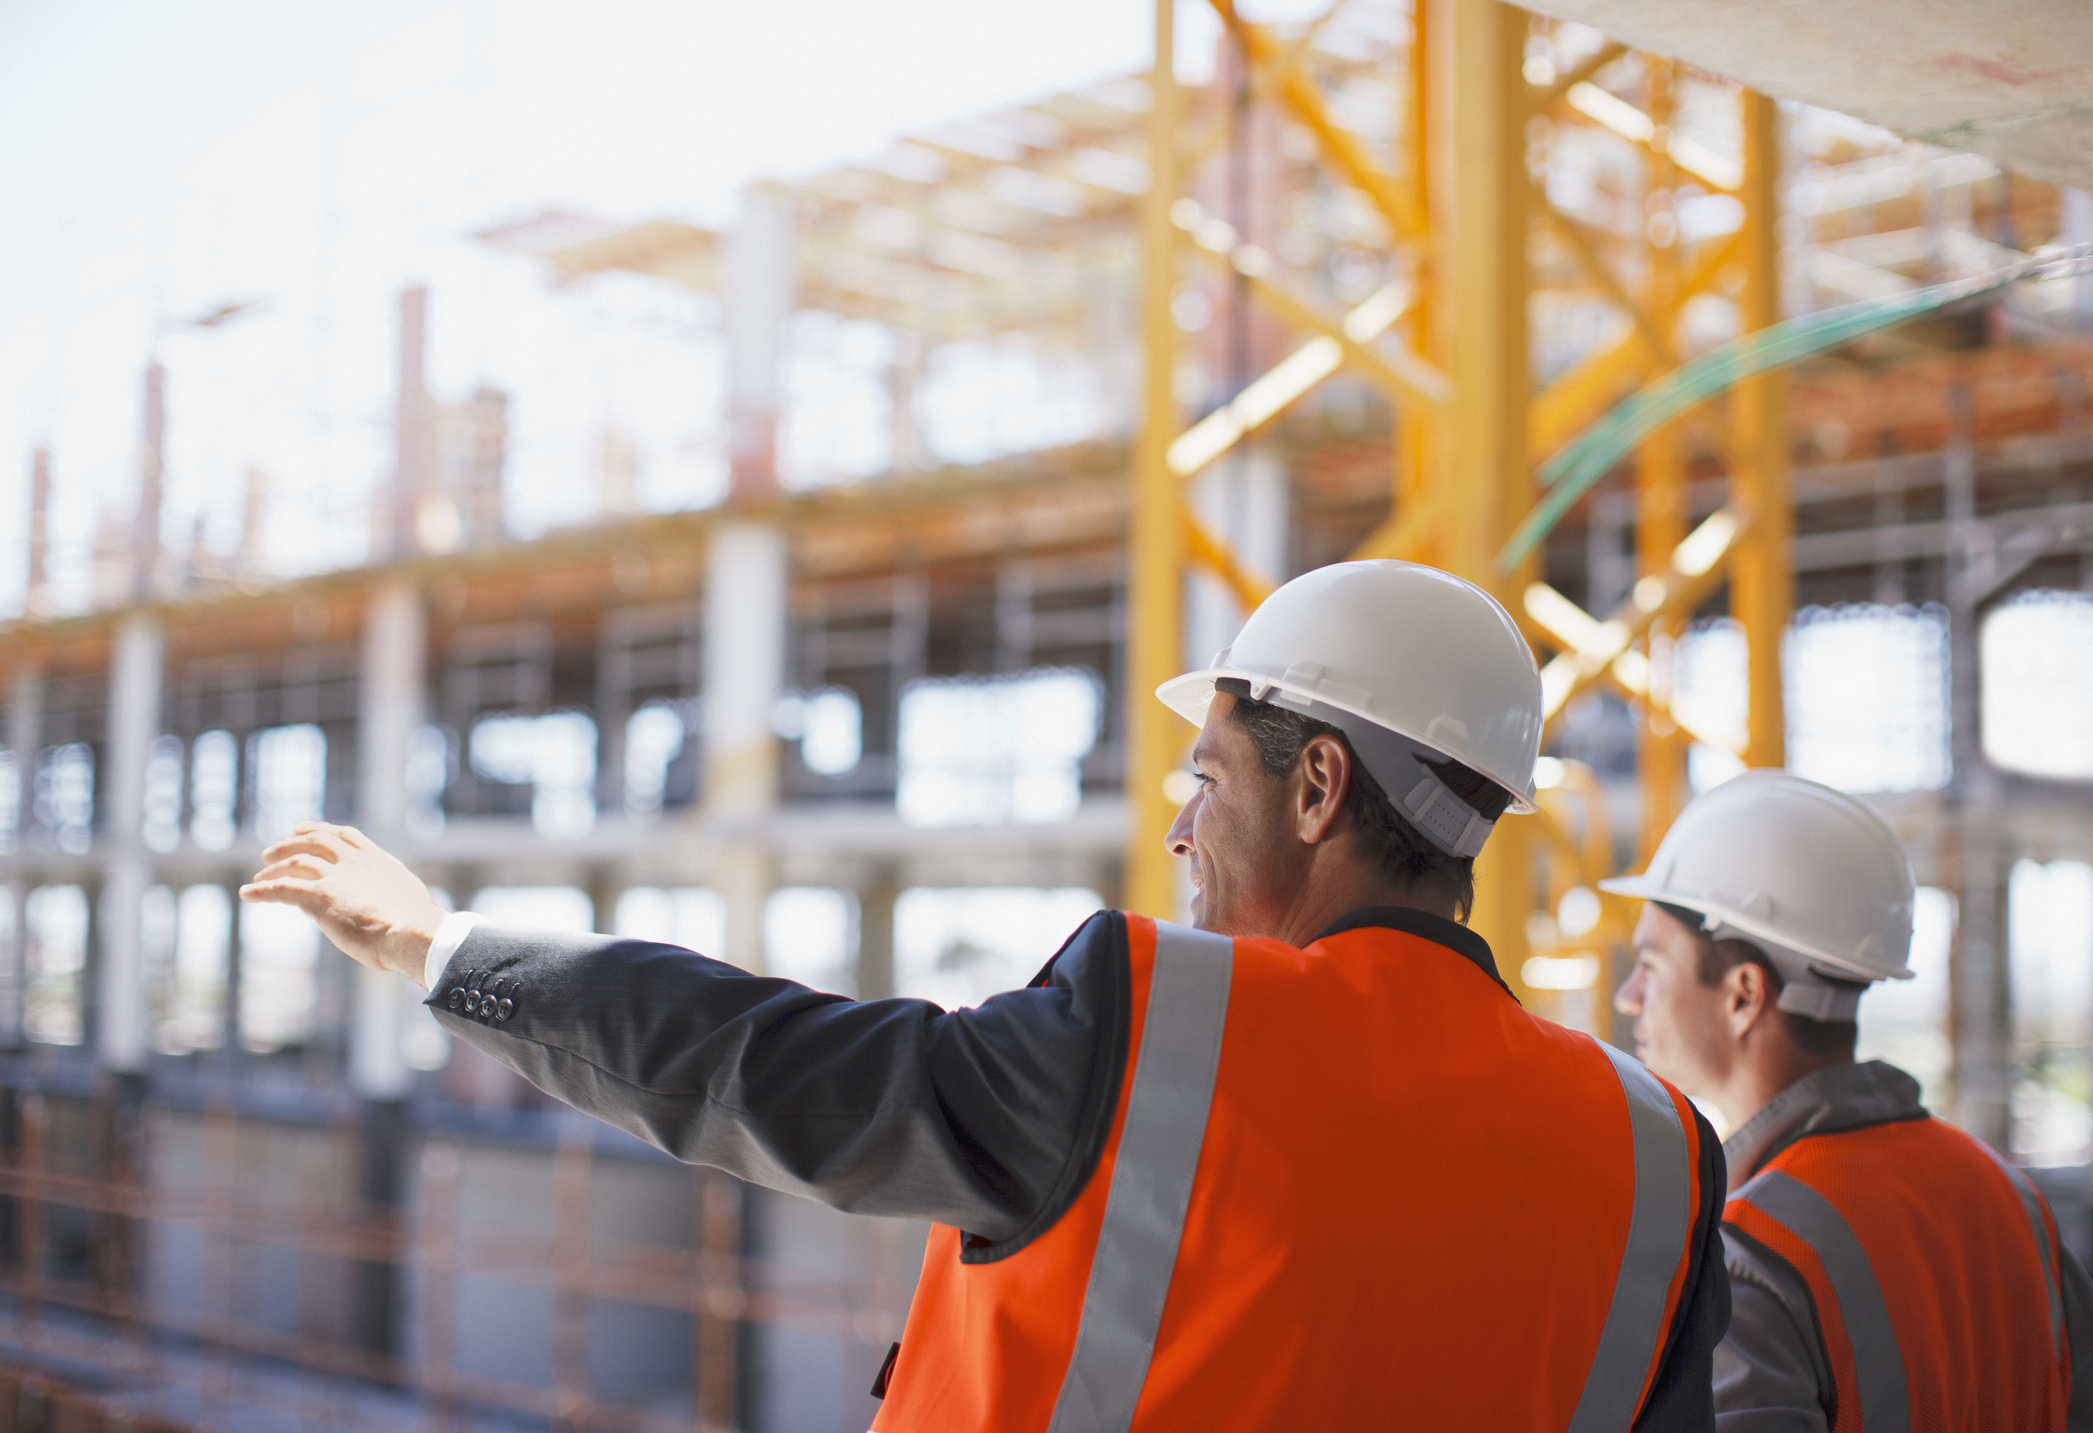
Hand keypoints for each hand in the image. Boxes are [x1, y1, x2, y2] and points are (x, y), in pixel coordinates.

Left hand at [240, 822, 446, 985]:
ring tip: (259, 876)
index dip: (322, 830)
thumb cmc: (417, 928)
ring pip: (295, 862)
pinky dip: (261, 889)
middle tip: (272, 851)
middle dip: (291, 843)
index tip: (305, 829)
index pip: (346, 836)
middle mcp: (354, 862)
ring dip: (273, 868)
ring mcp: (335, 877)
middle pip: (315, 841)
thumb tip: (385, 907)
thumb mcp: (406, 902)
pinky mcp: (318, 896)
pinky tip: (248, 894)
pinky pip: (281, 888)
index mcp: (378, 861)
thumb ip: (390, 896)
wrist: (412, 932)